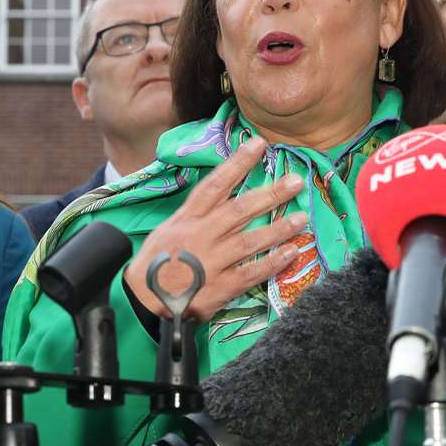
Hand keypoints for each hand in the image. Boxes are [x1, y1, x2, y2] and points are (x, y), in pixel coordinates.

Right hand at [122, 136, 307, 321]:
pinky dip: (273, 263)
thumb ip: (197, 212)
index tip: (259, 145)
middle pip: (239, 210)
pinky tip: (292, 252)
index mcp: (188, 218)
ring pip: (249, 241)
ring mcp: (212, 262)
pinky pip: (251, 273)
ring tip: (301, 218)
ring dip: (278, 229)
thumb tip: (224, 192)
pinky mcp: (220, 287)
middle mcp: (201, 236)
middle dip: (270, 195)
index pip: (215, 185)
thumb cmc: (157, 261)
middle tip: (296, 182)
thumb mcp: (169, 228)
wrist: (143, 300)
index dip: (238, 163)